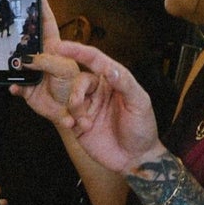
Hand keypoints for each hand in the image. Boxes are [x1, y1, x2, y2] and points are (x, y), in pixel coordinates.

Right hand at [17, 27, 160, 175]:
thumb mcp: (140, 103)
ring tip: (87, 124)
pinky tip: (79, 128)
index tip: (60, 45)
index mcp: (113, 80)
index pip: (94, 60)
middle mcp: (98, 91)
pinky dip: (67, 119)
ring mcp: (87, 107)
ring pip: (69, 97)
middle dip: (75, 90)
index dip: (78, 51)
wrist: (136, 159)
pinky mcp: (77, 123)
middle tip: (76, 103)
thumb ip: (124, 84)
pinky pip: (64, 115)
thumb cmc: (143, 128)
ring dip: (75, 108)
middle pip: (78, 79)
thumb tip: (110, 69)